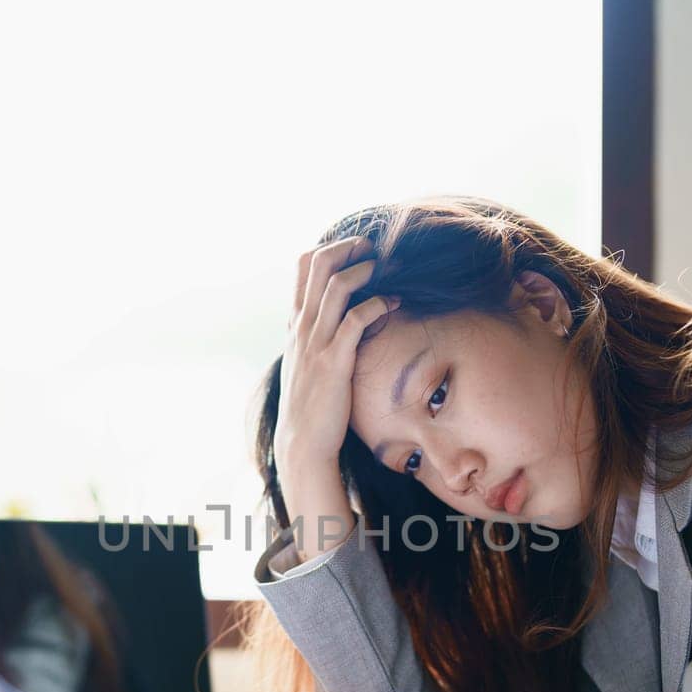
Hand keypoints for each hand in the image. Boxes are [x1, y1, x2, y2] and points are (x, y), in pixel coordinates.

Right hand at [274, 235, 399, 557]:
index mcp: (296, 325)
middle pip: (318, 265)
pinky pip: (356, 319)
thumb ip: (314, 341)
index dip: (329, 248)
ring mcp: (316, 343)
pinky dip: (377, 303)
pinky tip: (394, 303)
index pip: (302, 267)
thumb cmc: (310, 407)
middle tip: (373, 248)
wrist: (302, 443)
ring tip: (385, 269)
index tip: (355, 251)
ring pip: (336, 285)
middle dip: (348, 248)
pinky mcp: (335, 362)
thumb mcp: (305, 366)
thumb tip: (330, 327)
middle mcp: (302, 328)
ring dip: (364, 269)